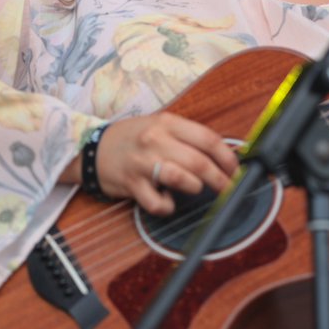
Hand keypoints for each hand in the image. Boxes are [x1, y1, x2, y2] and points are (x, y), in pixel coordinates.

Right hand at [62, 113, 239, 214]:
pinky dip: (167, 206)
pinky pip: (157, 202)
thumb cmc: (133, 138)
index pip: (207, 138)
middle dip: (220, 179)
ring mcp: (142, 163)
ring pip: (181, 178)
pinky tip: (167, 200)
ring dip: (195, 188)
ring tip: (195, 189)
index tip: (237, 170)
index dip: (227, 157)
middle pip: (199, 161)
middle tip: (229, 188)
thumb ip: (188, 137)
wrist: (92, 148)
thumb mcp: (160, 126)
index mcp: (167, 123)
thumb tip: (224, 154)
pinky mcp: (132, 185)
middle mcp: (155, 140)